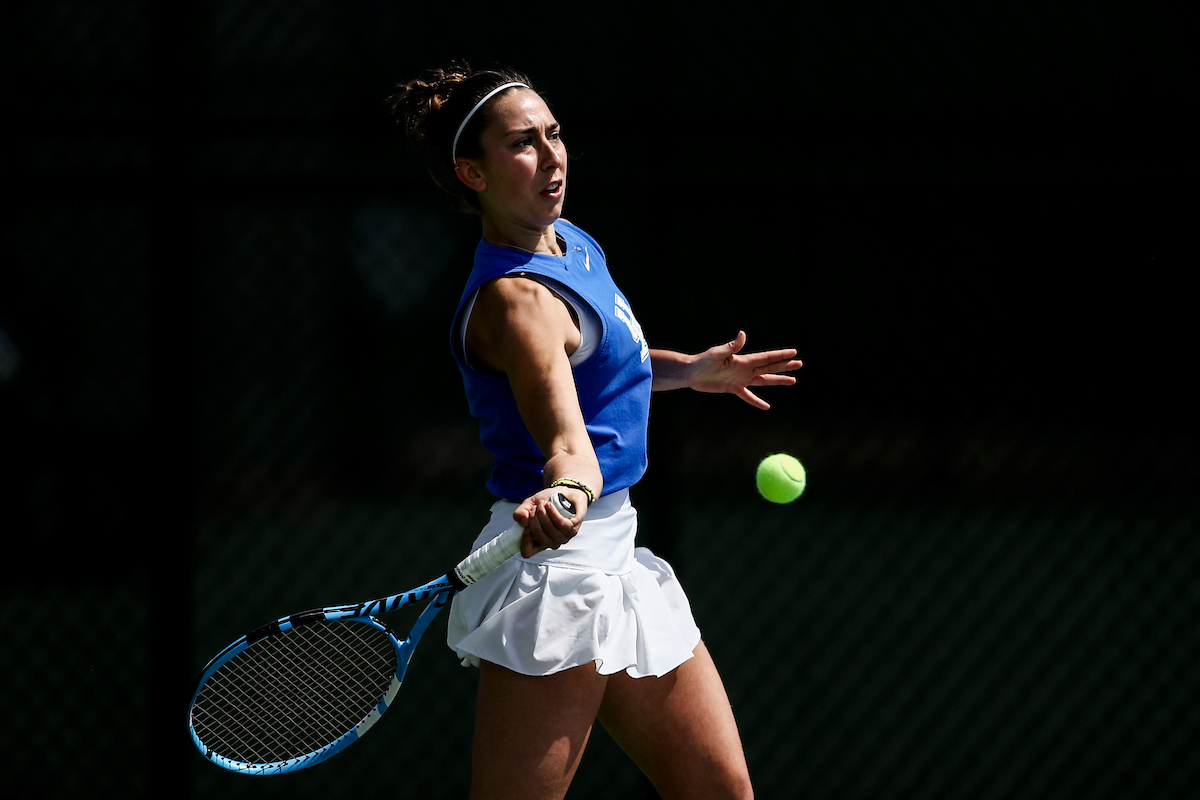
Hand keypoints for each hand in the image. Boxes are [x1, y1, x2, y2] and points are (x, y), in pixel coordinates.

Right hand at [513, 490, 581, 556]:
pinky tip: (550, 505)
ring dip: (543, 514)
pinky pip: (561, 524)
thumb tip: (523, 520)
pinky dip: (553, 513)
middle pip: (539, 537)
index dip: (525, 541)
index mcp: (539, 541)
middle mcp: (551, 542)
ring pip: (550, 529)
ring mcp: (563, 537)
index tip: (526, 526)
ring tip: (543, 504)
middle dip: (534, 519)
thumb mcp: (529, 505)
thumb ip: (520, 513)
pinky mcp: (573, 529)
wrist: (566, 494)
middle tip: (535, 508)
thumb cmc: (548, 502)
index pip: (528, 552)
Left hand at [688, 330, 802, 409]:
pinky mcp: (733, 388)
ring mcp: (741, 379)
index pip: (766, 358)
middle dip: (785, 365)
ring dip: (778, 380)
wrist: (692, 373)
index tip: (794, 352)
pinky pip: (748, 396)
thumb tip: (743, 334)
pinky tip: (767, 407)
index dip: (780, 356)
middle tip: (799, 363)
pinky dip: (757, 402)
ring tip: (793, 381)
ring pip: (764, 380)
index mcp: (744, 360)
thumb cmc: (703, 361)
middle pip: (769, 367)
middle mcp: (745, 369)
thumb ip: (732, 346)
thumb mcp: (718, 354)